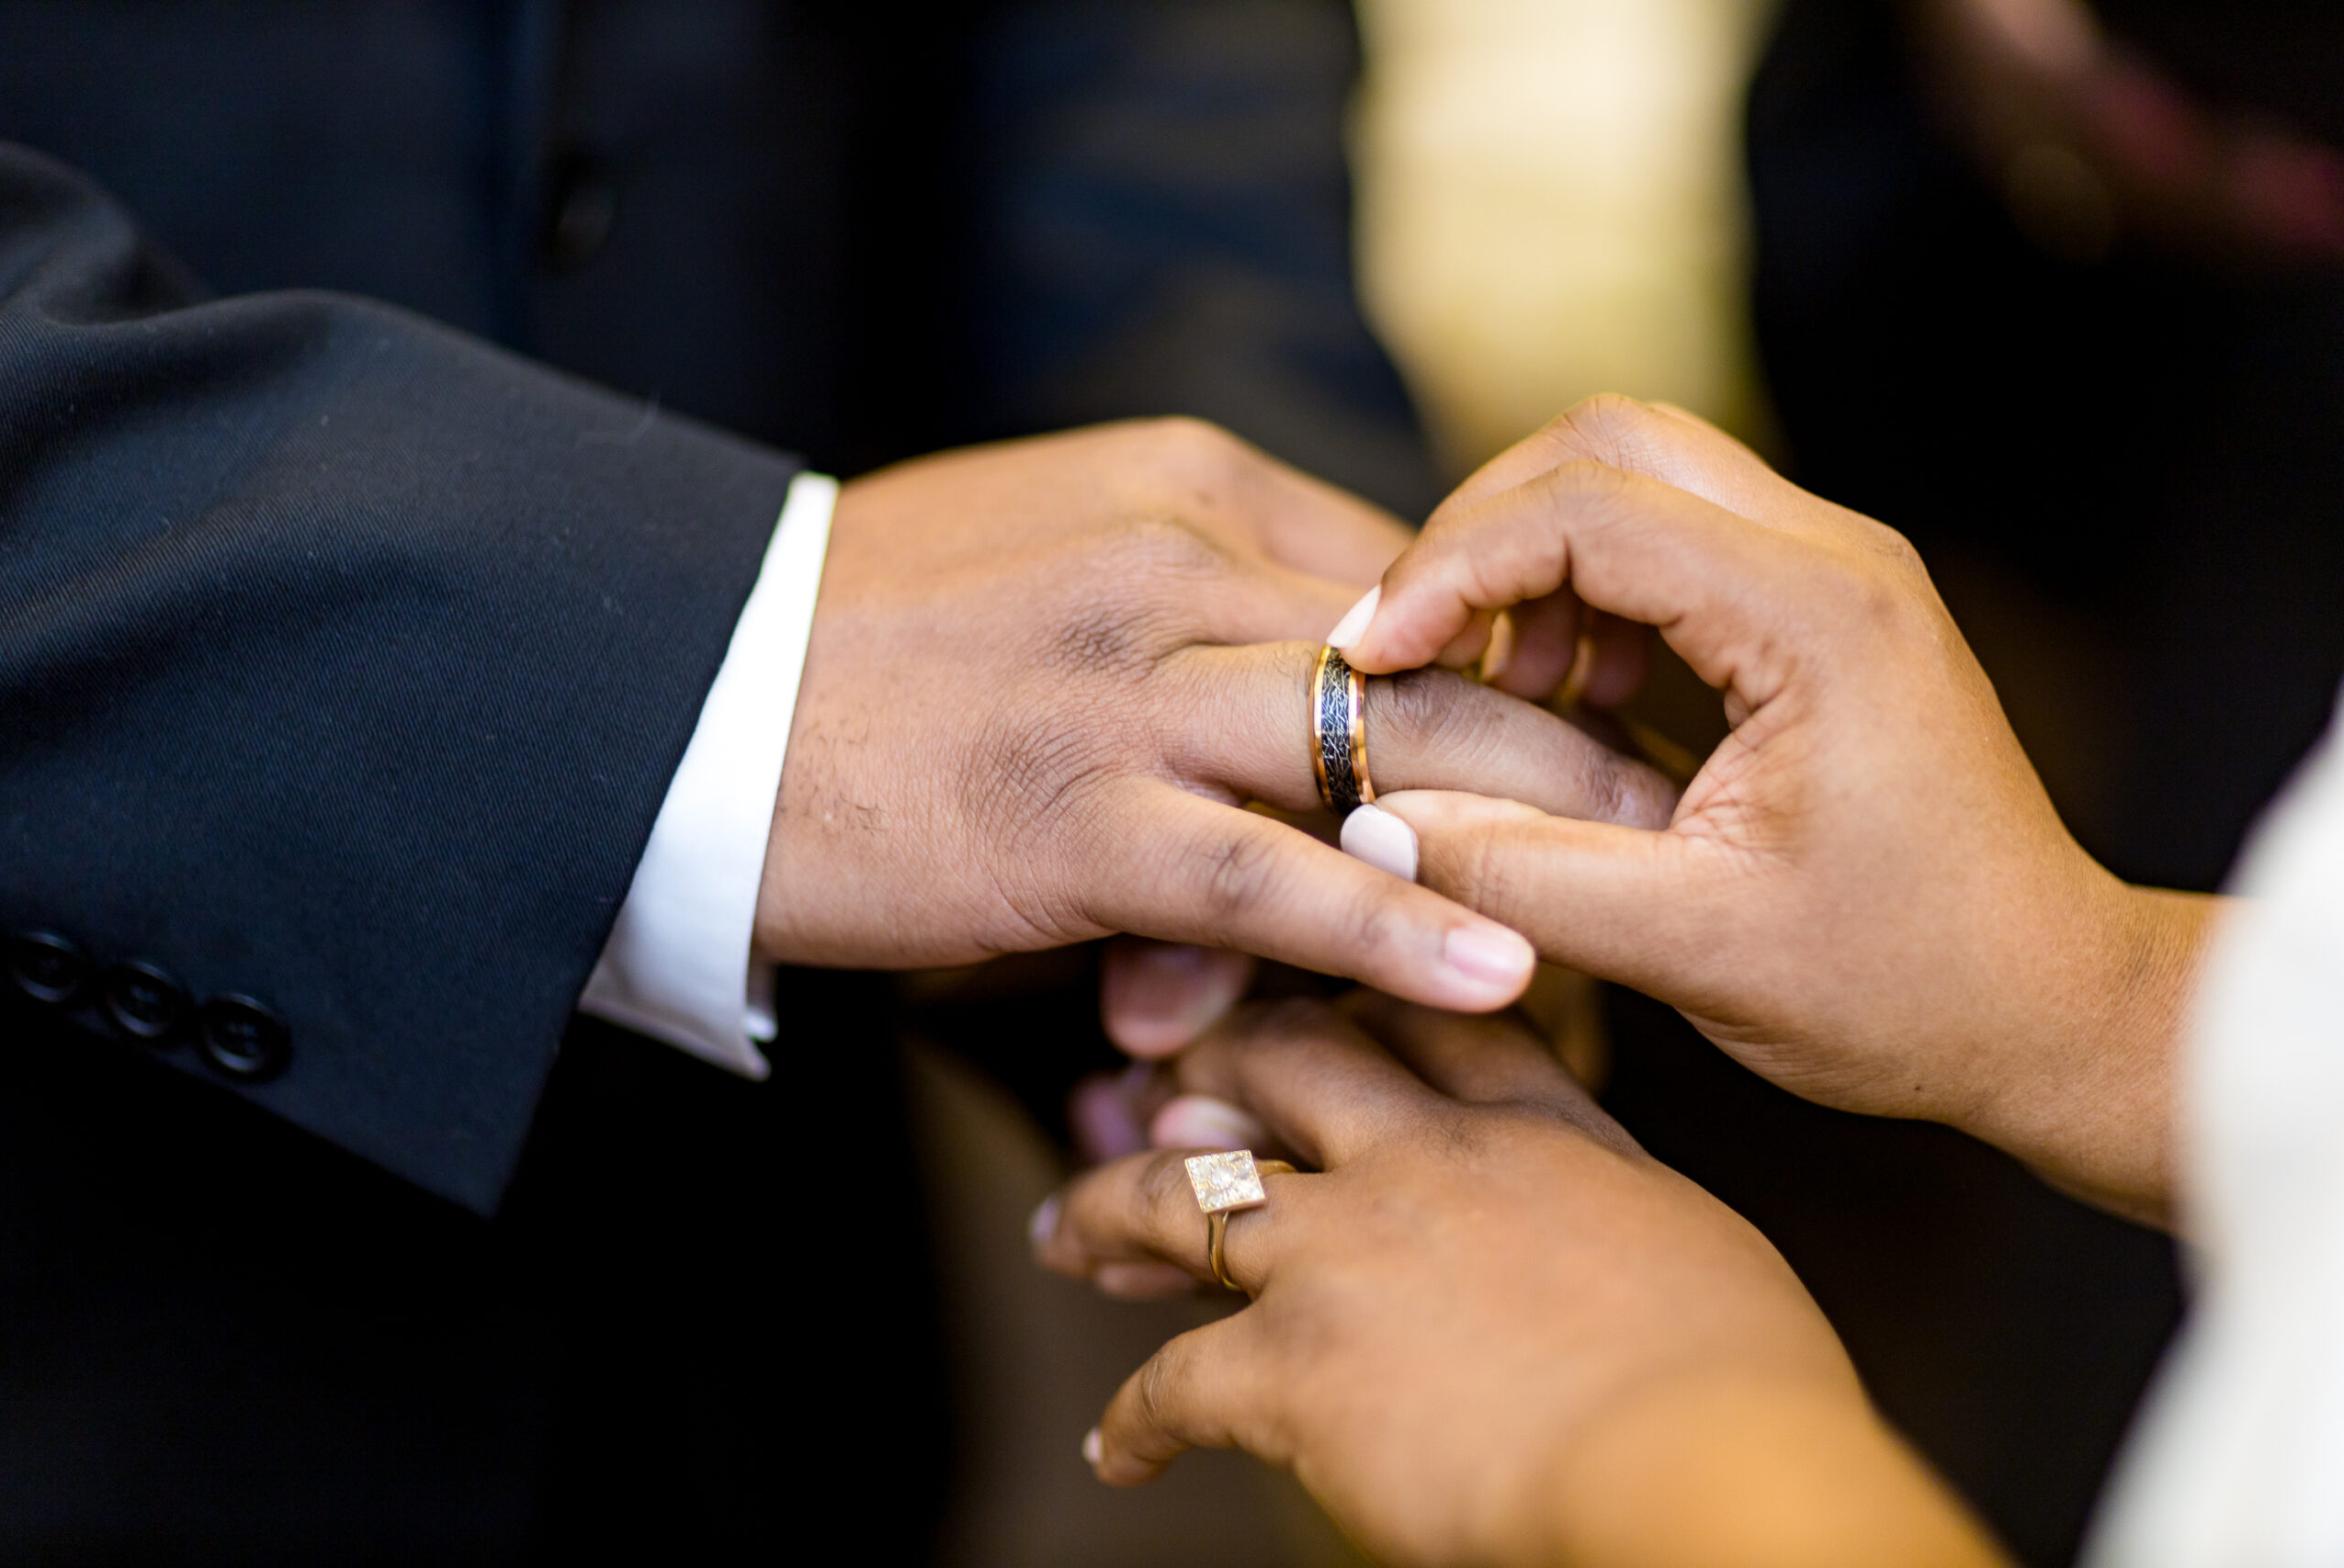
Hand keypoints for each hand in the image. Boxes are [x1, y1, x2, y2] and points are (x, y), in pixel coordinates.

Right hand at [755, 419, 1673, 1016]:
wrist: (681, 696)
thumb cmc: (866, 632)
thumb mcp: (1049, 547)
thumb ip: (1191, 584)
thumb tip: (1313, 650)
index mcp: (1181, 485)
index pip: (1408, 563)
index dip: (1523, 647)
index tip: (1611, 715)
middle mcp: (1177, 566)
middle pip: (1437, 642)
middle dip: (1577, 728)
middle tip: (1693, 800)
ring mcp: (1127, 689)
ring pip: (1382, 747)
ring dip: (1532, 826)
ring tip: (1659, 893)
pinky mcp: (1075, 815)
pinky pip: (1272, 872)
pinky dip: (1399, 922)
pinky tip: (1506, 971)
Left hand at [1033, 998, 2004, 1567]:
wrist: (1707, 1470)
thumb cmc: (1743, 1386)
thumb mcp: (1699, 1244)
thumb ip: (1615, 1203)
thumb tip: (1604, 1219)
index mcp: (1537, 1127)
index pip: (1425, 1015)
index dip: (1356, 993)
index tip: (1315, 995)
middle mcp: (1427, 1160)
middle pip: (1282, 1059)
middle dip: (1210, 1058)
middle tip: (1161, 1081)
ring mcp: (1347, 1249)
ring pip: (1181, 1191)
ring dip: (1109, 1207)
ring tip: (1066, 1230)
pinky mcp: (1294, 1360)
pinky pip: (1171, 1378)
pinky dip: (1133, 1417)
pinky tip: (1117, 1446)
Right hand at [1334, 397, 2216, 1220]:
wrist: (2046, 1005)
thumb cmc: (1904, 988)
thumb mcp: (1694, 951)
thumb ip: (1523, 881)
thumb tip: (1370, 828)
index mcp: (1815, 618)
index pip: (1585, 509)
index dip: (1450, 569)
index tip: (1375, 662)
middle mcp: (1834, 559)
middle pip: (1607, 443)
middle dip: (1481, 531)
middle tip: (1413, 651)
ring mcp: (1833, 573)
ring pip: (1635, 476)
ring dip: (1533, 561)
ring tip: (1490, 690)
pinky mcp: (1819, 608)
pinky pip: (1671, 540)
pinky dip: (1584, 593)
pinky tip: (1562, 703)